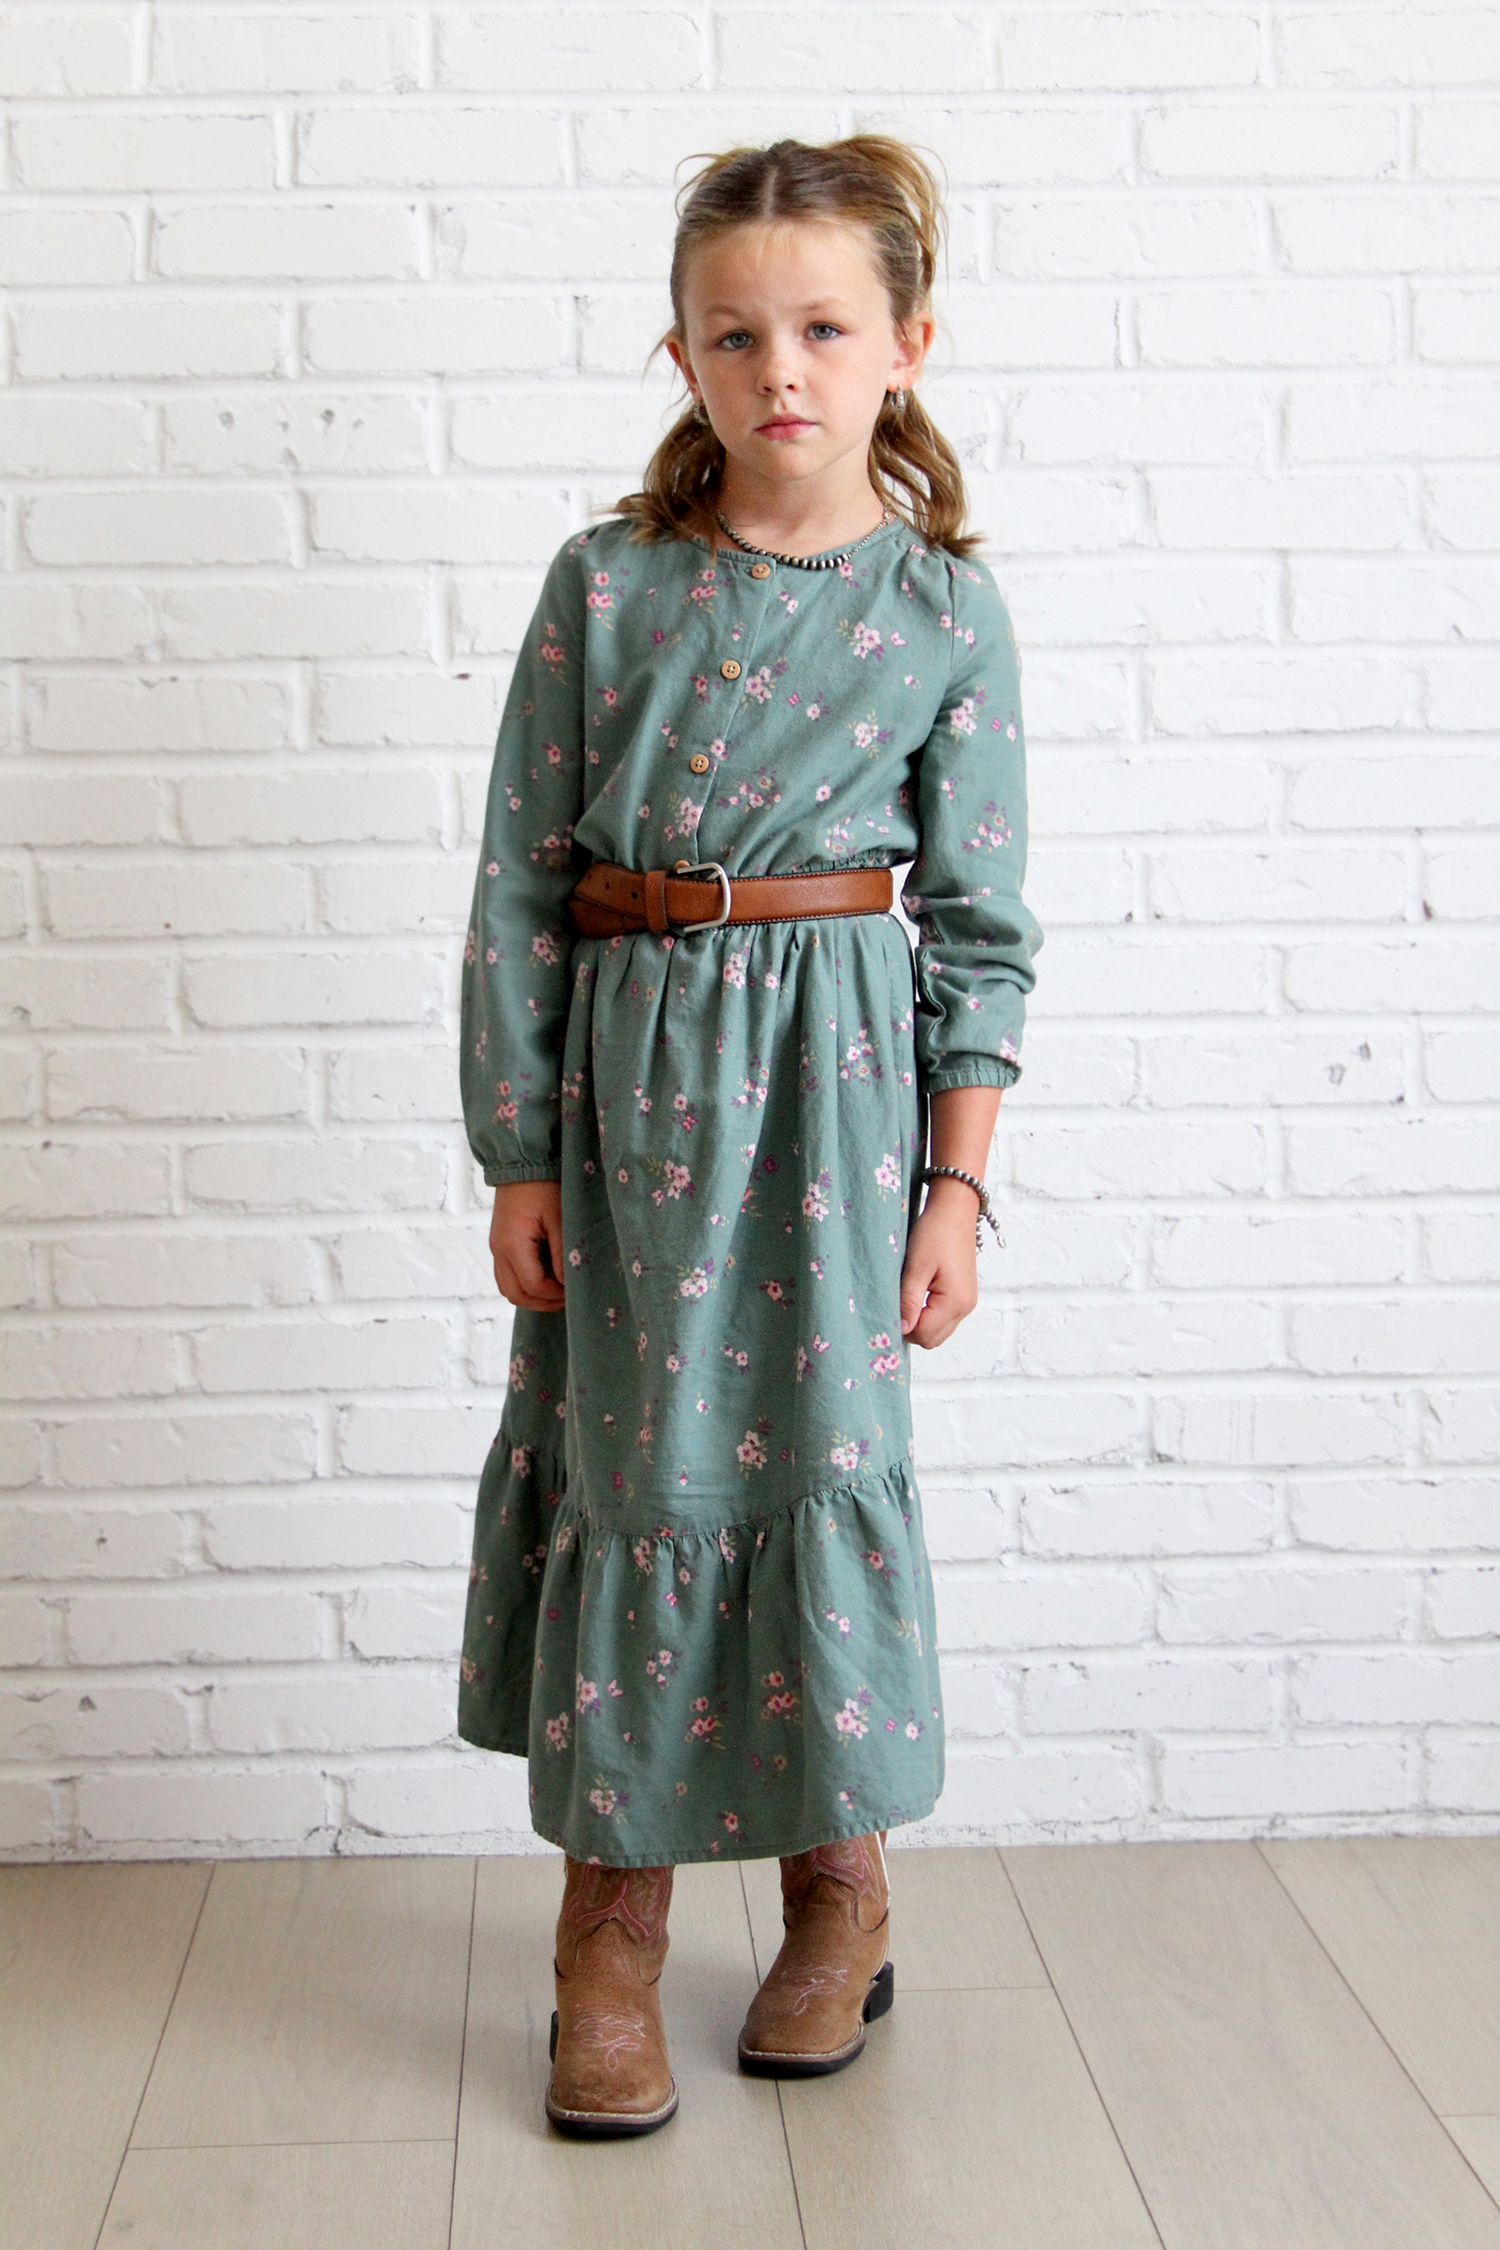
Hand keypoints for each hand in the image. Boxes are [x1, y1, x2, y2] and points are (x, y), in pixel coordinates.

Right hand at [490, 1182, 565, 1312]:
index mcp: (512, 1244)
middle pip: (514, 1295)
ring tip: (556, 1292)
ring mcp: (496, 1247)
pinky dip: (523, 1283)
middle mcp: (498, 1250)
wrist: (522, 1162)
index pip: (532, 1285)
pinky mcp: (499, 1243)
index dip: (554, 1294)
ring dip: (531, 1296)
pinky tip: (544, 1277)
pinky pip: (506, 1275)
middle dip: (541, 1303)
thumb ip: (562, 1254)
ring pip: (508, 1288)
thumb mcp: (559, 1219)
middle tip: (566, 1300)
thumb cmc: (543, 1186)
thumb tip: (567, 1283)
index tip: (574, 1291)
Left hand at [899, 1178, 979, 1349]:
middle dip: (910, 1329)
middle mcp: (965, 1307)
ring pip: (938, 1332)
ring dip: (919, 1322)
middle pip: (932, 1339)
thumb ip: (908, 1301)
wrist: (955, 1210)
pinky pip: (943, 1318)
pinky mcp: (963, 1296)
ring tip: (905, 1297)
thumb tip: (901, 1329)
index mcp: (955, 1301)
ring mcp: (966, 1303)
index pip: (924, 1335)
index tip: (886, 1310)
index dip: (902, 1328)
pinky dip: (928, 1314)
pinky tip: (916, 1295)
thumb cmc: (936, 1232)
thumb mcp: (916, 1266)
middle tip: (894, 1304)